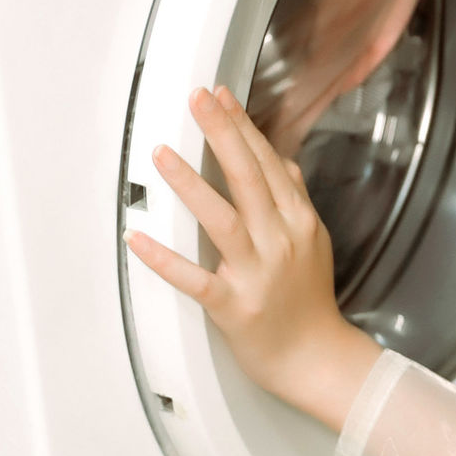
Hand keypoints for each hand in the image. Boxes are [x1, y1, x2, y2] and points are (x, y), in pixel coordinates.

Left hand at [126, 85, 380, 430]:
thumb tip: (280, 160)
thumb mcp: (313, 241)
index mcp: (298, 222)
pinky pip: (195, 280)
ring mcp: (258, 274)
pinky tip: (138, 240)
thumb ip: (294, 198)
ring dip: (192, 185)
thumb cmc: (309, 302)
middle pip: (248, 178)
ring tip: (164, 154)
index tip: (219, 95)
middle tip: (196, 100)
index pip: (267, 163)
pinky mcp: (234, 307)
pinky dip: (165, 260)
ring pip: (223, 220)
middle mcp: (280, 241)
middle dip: (221, 134)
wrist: (317, 359)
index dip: (241, 126)